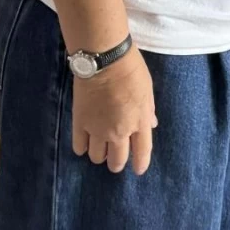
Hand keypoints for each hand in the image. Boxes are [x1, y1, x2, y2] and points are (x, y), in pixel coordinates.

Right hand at [71, 46, 156, 173]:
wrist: (105, 59)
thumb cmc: (131, 70)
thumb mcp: (148, 90)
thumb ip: (147, 111)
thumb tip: (150, 125)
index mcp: (139, 122)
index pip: (142, 153)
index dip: (140, 164)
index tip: (138, 170)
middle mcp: (119, 131)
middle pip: (117, 161)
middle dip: (117, 163)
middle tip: (116, 158)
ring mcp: (98, 130)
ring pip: (96, 157)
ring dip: (100, 155)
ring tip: (100, 147)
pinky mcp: (80, 124)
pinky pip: (79, 147)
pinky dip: (83, 147)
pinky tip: (85, 141)